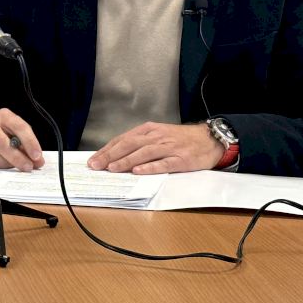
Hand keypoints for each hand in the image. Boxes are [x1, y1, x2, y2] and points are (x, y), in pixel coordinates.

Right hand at [0, 108, 45, 171]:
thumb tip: (38, 162)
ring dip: (3, 164)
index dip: (30, 143)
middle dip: (17, 158)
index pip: (20, 127)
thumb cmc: (0, 134)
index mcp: (5, 116)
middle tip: (27, 167)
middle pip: (3, 142)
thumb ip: (26, 146)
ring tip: (8, 165)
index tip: (37, 156)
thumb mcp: (14, 134)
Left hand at [87, 122, 223, 173]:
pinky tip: (139, 171)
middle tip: (96, 166)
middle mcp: (156, 137)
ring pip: (143, 153)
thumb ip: (140, 143)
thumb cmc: (180, 139)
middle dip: (111, 156)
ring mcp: (169, 148)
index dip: (107, 150)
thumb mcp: (158, 135)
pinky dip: (150, 167)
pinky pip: (163, 163)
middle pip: (129, 145)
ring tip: (113, 168)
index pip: (123, 139)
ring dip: (126, 161)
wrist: (209, 139)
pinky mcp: (180, 159)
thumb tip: (116, 155)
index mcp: (149, 130)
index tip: (93, 160)